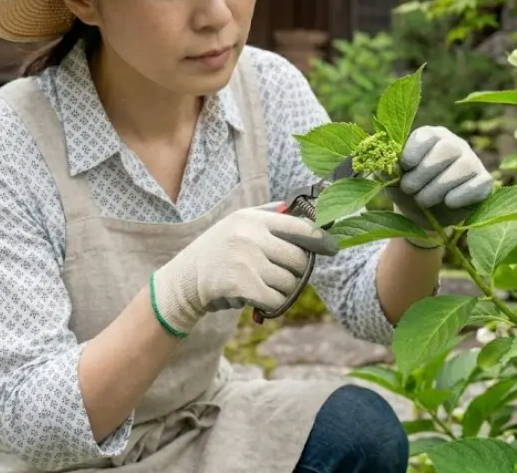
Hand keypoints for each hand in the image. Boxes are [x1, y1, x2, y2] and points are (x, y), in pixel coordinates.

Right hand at [149, 203, 337, 336]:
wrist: (184, 280)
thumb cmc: (216, 252)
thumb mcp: (237, 223)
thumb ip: (268, 214)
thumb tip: (303, 211)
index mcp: (252, 218)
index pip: (300, 227)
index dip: (321, 240)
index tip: (332, 248)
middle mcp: (251, 236)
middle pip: (299, 260)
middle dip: (295, 273)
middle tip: (281, 276)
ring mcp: (246, 260)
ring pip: (289, 283)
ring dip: (282, 291)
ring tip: (263, 287)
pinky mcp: (242, 285)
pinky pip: (276, 300)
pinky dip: (272, 304)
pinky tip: (258, 300)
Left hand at [384, 126, 493, 233]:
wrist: (426, 217)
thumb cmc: (408, 191)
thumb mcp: (392, 180)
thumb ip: (386, 169)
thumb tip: (385, 165)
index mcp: (430, 136)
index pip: (426, 135)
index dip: (412, 153)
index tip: (404, 169)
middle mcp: (454, 144)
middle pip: (446, 149)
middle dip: (423, 173)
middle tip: (410, 189)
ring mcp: (472, 161)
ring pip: (463, 167)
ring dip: (438, 188)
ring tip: (424, 200)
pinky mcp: (484, 181)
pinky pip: (478, 184)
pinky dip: (459, 196)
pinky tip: (447, 203)